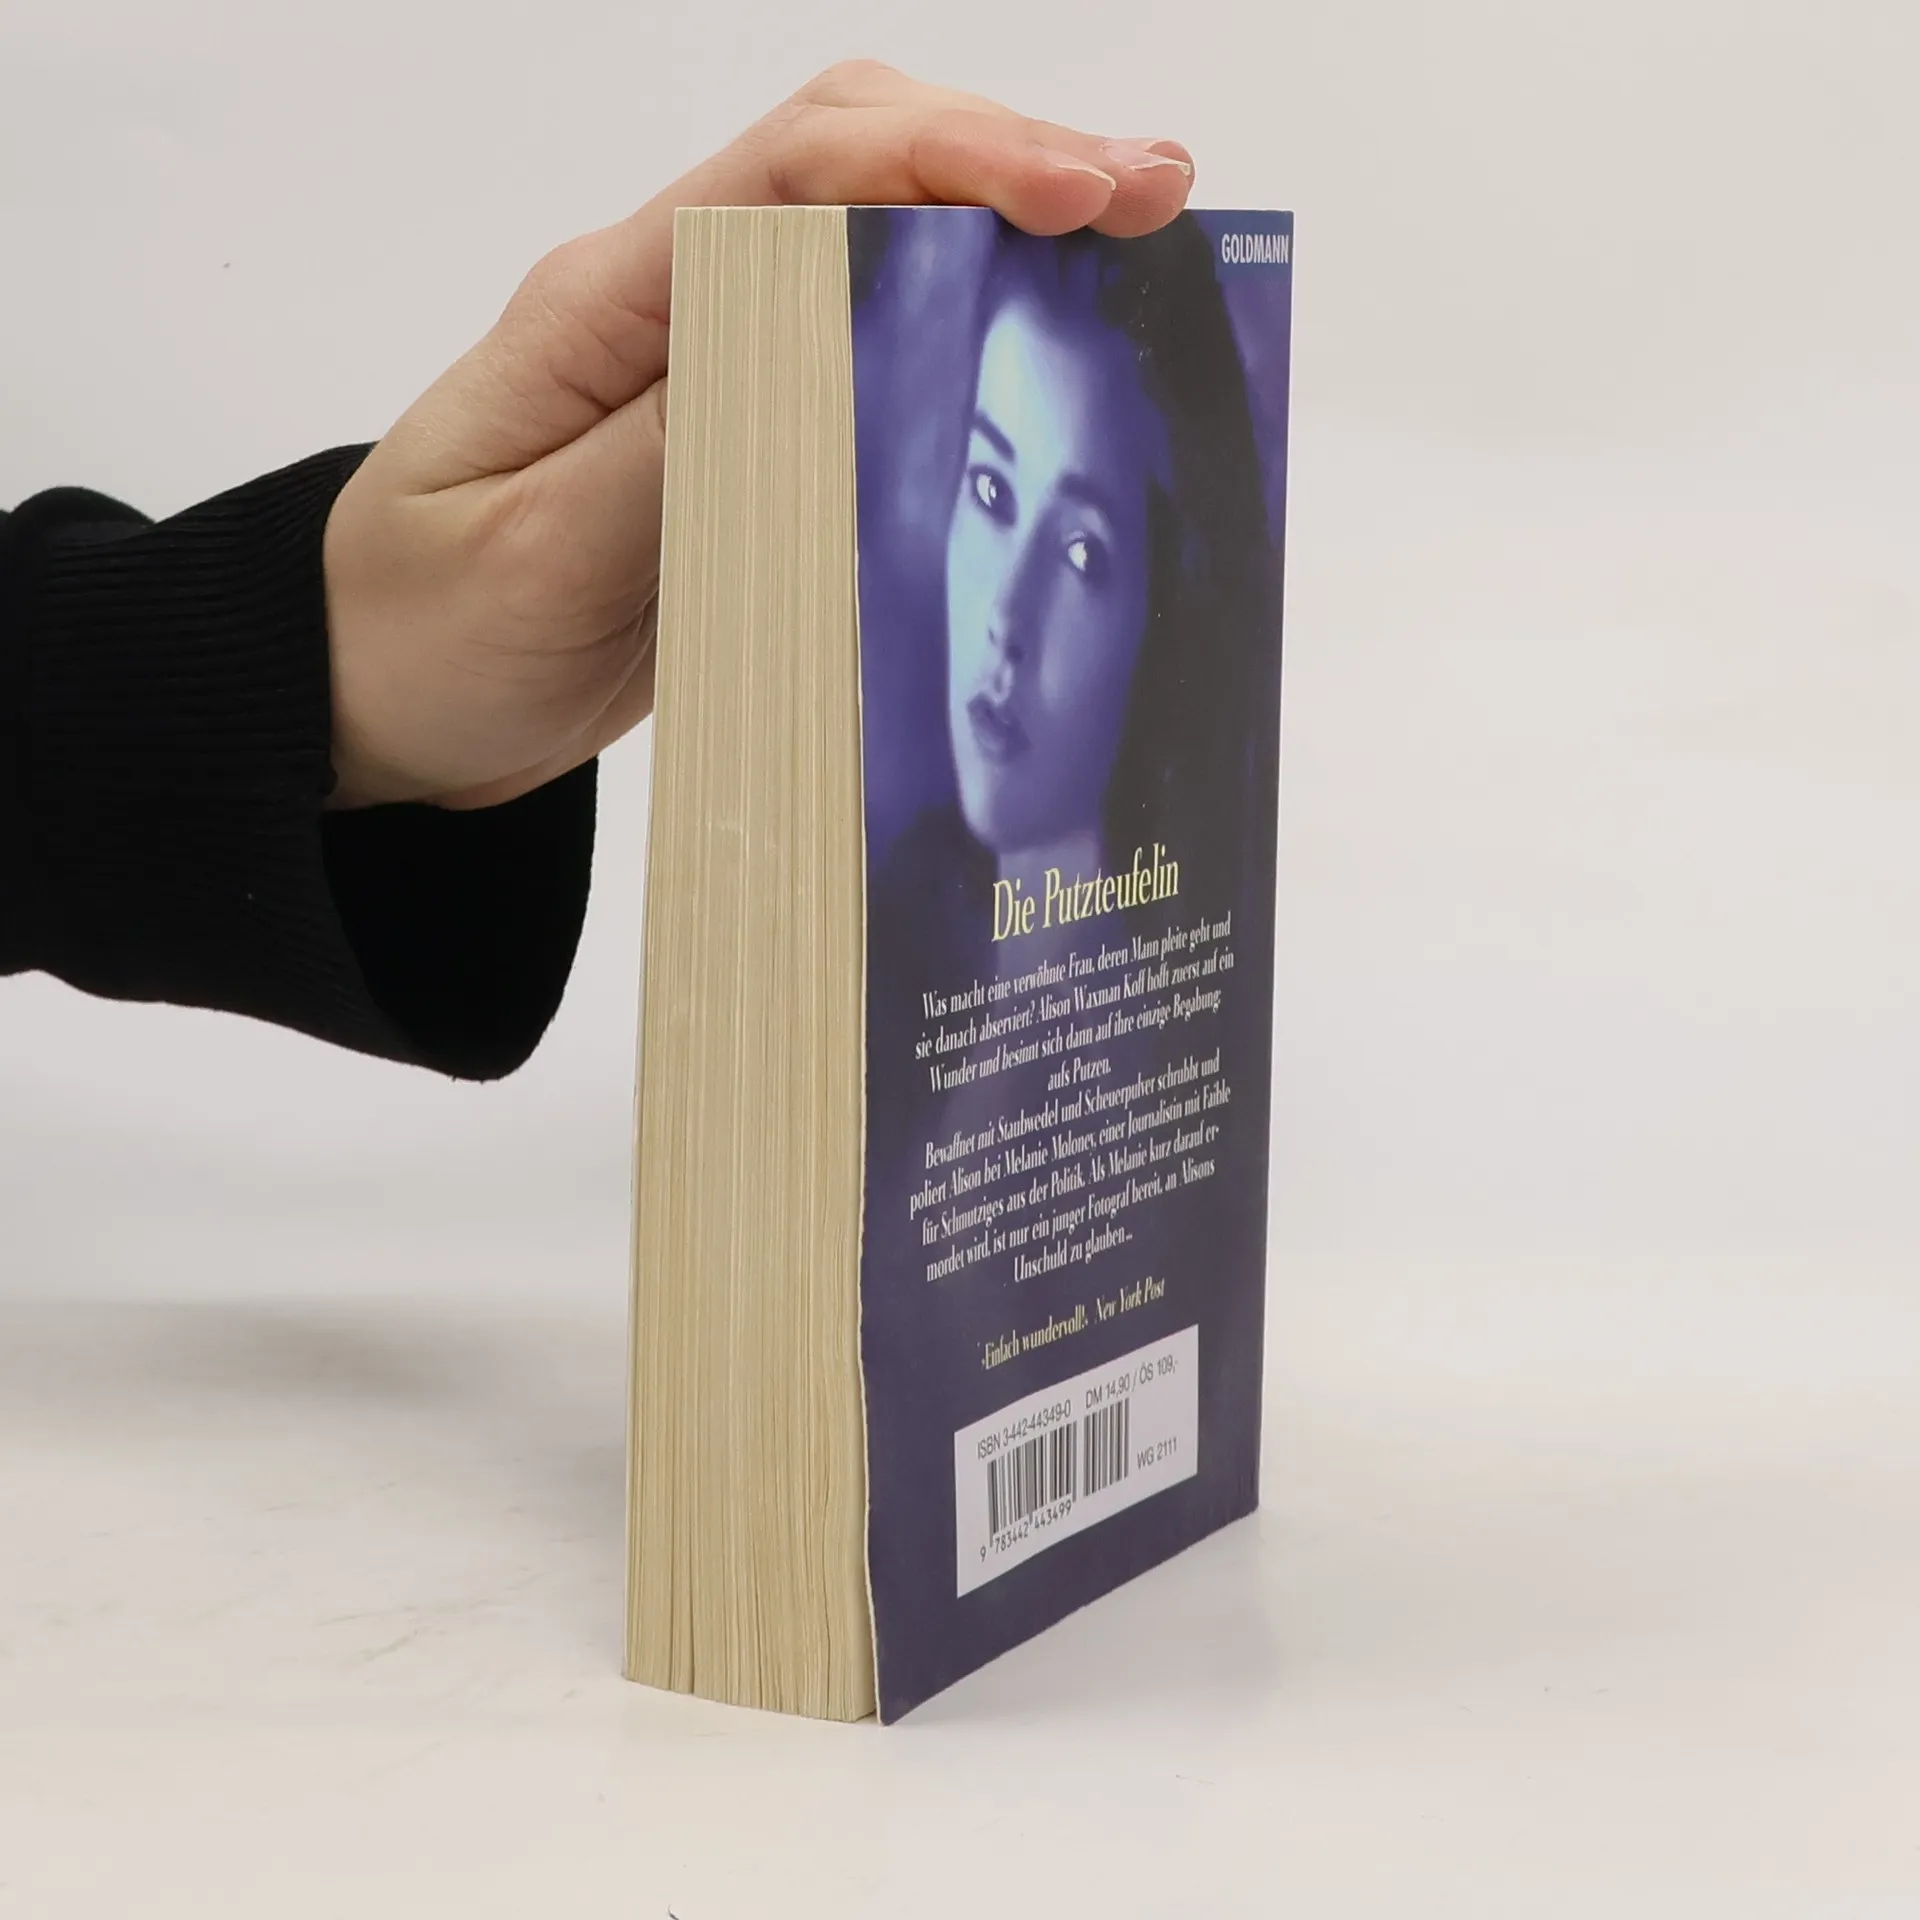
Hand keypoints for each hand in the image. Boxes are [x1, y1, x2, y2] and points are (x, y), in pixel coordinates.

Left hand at [320, 61, 1195, 809]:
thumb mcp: (535, 554)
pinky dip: (966, 338)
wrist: (377, 703)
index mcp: (608, 305)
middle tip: (1157, 203)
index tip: (1082, 192)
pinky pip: (867, 366)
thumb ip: (671, 452)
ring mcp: (710, 373)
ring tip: (1142, 258)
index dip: (952, 159)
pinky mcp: (740, 449)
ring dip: (1007, 237)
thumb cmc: (422, 631)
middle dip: (1010, 161)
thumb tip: (824, 355)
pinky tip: (1044, 355)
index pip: (796, 175)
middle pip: (854, 169)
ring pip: (875, 252)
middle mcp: (669, 312)